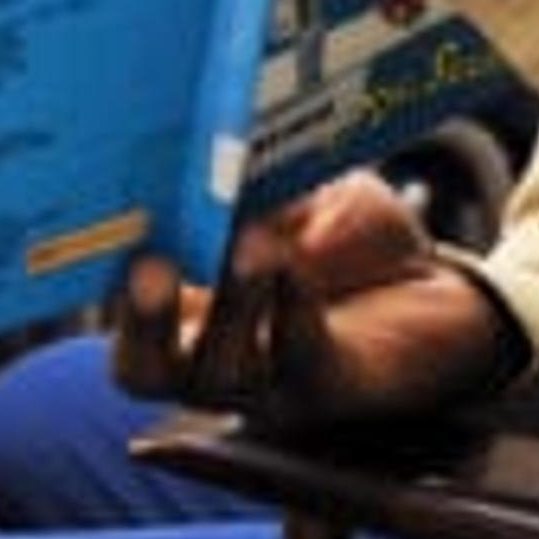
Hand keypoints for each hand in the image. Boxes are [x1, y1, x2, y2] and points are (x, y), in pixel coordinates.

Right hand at [106, 171, 512, 435]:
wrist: (438, 283)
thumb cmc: (343, 233)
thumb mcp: (294, 190)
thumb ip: (255, 182)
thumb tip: (213, 148)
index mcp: (181, 307)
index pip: (116, 311)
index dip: (100, 283)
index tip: (107, 233)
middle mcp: (207, 358)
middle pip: (143, 371)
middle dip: (142, 323)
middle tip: (153, 268)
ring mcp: (266, 385)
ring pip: (221, 373)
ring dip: (232, 306)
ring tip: (254, 247)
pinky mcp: (329, 390)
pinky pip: (299, 363)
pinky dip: (292, 314)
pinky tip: (296, 268)